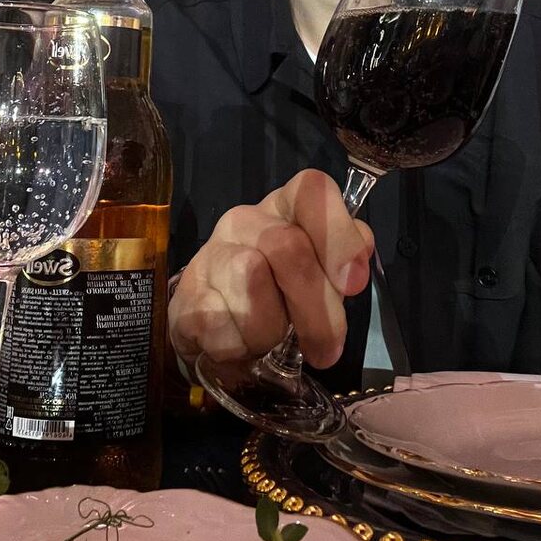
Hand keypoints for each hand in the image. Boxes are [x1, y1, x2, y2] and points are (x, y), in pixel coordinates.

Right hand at [168, 169, 373, 369]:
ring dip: (271, 329)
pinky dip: (239, 349)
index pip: (312, 191)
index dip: (338, 235)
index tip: (354, 284)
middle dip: (317, 310)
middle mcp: (245, 219)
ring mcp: (211, 254)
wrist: (214, 322)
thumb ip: (343, 261)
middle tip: (327, 350)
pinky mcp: (185, 295)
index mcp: (286, 206)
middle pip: (288, 248)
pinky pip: (222, 327)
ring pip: (252, 284)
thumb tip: (355, 271)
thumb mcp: (320, 271)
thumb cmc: (281, 290)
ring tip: (269, 338)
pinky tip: (238, 344)